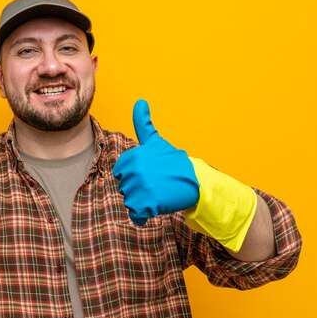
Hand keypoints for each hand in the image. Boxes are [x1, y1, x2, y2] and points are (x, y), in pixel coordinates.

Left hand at [113, 99, 198, 225]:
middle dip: (138, 189)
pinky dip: (144, 215)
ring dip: (142, 201)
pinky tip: (157, 206)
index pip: (120, 172)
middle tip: (157, 183)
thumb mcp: (156, 142)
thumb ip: (143, 124)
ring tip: (159, 193)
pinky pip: (136, 215)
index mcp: (133, 156)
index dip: (134, 174)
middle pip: (124, 187)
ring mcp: (140, 187)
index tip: (150, 172)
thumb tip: (140, 101)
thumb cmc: (174, 162)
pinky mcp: (147, 204)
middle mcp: (135, 170)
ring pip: (130, 201)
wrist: (196, 181)